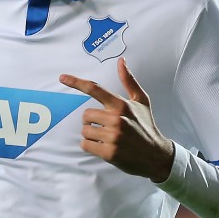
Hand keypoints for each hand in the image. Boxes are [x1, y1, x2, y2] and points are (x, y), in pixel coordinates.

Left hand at [60, 58, 174, 181]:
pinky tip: (103, 147)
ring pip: (85, 131)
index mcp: (121, 105)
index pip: (95, 89)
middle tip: (105, 127)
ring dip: (91, 135)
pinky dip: (90, 146)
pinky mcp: (109, 152)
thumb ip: (129, 81)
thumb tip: (121, 61)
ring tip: (107, 138)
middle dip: (92, 122)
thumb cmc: (146, 126)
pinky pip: (85, 145)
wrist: (156, 155)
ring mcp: (113, 136)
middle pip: (86, 115)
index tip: (62, 78)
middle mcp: (116, 119)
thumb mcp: (141, 101)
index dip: (76, 82)